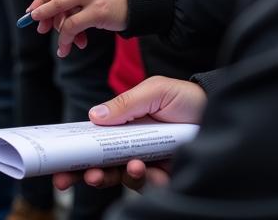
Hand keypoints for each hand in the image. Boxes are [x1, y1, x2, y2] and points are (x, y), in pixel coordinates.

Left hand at [24, 0, 127, 56]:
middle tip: (40, 29)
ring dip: (58, 33)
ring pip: (61, 15)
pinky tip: (67, 47)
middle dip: (43, 17)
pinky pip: (72, 27)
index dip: (39, 2)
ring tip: (62, 44)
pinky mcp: (98, 11)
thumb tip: (42, 14)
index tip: (31, 13)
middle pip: (52, 0)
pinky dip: (66, 39)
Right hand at [52, 77, 205, 192]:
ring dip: (109, 176)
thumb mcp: (154, 91)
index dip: (76, 149)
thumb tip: (93, 116)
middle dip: (82, 173)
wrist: (219, 111)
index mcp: (125, 124)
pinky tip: (138, 167)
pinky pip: (146, 186)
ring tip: (107, 171)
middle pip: (101, 164)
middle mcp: (133, 145)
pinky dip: (138, 178)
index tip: (58, 159)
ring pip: (119, 178)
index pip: (95, 139)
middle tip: (66, 179)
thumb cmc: (186, 99)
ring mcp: (148, 163)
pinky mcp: (166, 178)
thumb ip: (125, 104)